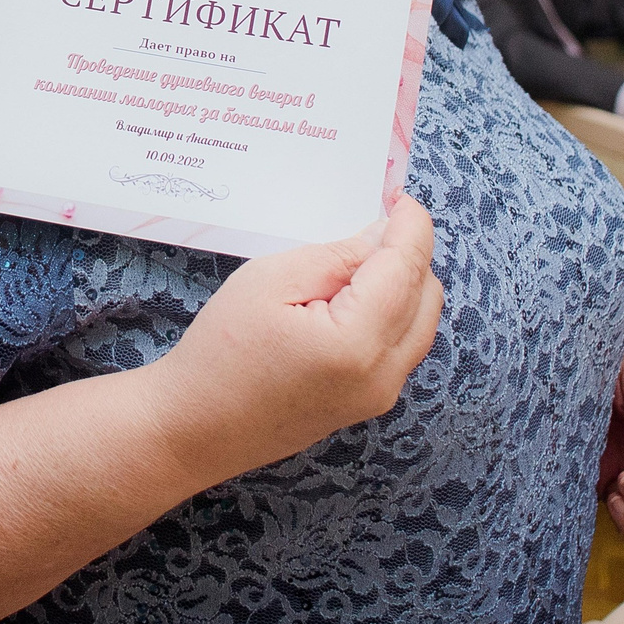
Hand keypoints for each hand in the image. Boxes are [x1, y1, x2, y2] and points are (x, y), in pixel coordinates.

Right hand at [145, 197, 442, 488]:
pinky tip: (357, 296)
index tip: (400, 196)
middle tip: (372, 224)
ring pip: (422, 321)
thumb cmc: (221, 351)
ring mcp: (380, 395)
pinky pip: (404, 345)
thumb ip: (335, 256)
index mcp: (357, 342)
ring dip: (405, 282)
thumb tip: (380, 236)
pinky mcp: (370, 403)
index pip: (407, 268)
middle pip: (426, 294)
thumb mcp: (270, 281)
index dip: (411, 226)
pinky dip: (395, 311)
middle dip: (410, 252)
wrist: (197, 427)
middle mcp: (382, 374)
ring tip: (361, 259)